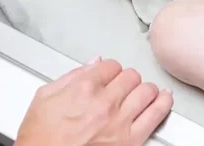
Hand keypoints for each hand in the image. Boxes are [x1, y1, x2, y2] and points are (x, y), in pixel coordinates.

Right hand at [14, 58, 172, 145]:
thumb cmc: (39, 138)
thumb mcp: (44, 99)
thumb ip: (70, 77)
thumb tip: (91, 64)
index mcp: (83, 88)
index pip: (111, 65)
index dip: (110, 71)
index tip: (109, 76)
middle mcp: (105, 101)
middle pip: (131, 76)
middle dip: (126, 80)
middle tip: (122, 88)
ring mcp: (120, 120)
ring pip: (147, 90)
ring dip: (144, 90)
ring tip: (141, 94)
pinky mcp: (131, 139)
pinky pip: (157, 113)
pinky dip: (163, 103)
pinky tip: (163, 99)